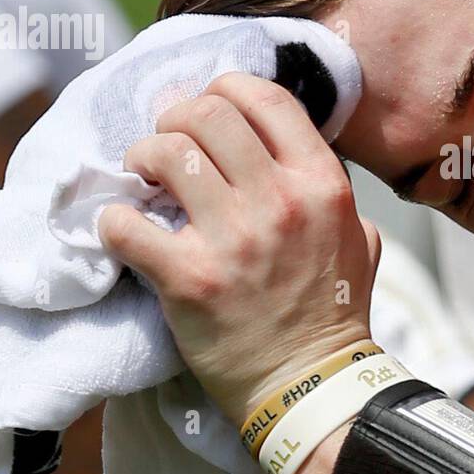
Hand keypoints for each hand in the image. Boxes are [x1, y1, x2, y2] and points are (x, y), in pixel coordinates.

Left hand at [98, 72, 380, 425]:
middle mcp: (279, 201)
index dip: (225, 89)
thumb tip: (294, 154)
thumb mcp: (358, 236)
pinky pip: (127, 223)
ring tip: (143, 179)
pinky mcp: (188, 278)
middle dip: (176, 119)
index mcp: (321, 184)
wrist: (308, 385)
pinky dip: (114, 222)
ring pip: (166, 154)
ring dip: (143, 159)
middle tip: (167, 145)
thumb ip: (331, 190)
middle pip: (208, 114)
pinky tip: (123, 231)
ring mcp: (233, 239)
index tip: (207, 109)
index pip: (265, 97)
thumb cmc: (331, 311)